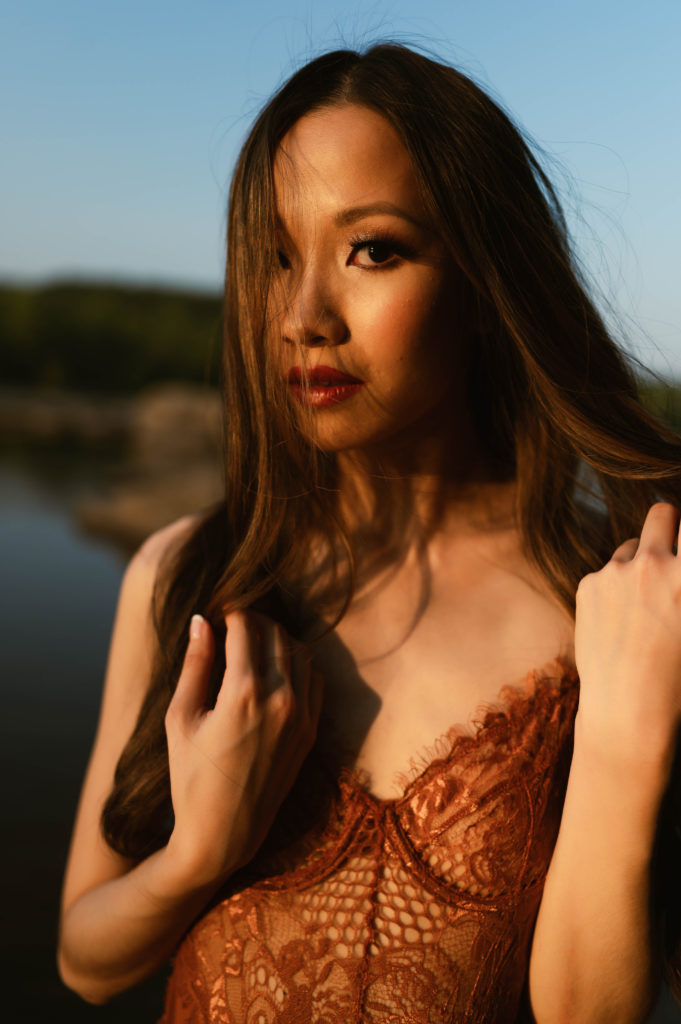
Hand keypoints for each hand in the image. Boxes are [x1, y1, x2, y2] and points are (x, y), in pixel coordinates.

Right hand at [163, 609, 322, 886]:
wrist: (223, 834)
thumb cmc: (190, 777)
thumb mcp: (181, 718)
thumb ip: (194, 664)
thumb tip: (202, 620)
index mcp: (244, 692)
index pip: (246, 627)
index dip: (231, 612)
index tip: (219, 612)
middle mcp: (281, 699)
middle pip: (277, 633)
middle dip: (255, 621)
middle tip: (234, 625)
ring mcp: (302, 716)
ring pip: (300, 652)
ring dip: (278, 640)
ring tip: (252, 646)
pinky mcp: (311, 731)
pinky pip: (314, 679)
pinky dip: (297, 664)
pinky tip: (274, 670)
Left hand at [574, 502, 680, 771]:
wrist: (629, 710)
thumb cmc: (679, 676)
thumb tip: (675, 571)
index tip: (680, 554)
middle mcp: (655, 564)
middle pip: (663, 513)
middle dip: (670, 526)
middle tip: (671, 553)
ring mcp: (617, 572)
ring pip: (632, 544)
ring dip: (642, 561)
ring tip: (646, 604)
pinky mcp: (588, 584)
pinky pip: (607, 572)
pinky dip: (614, 588)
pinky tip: (620, 622)